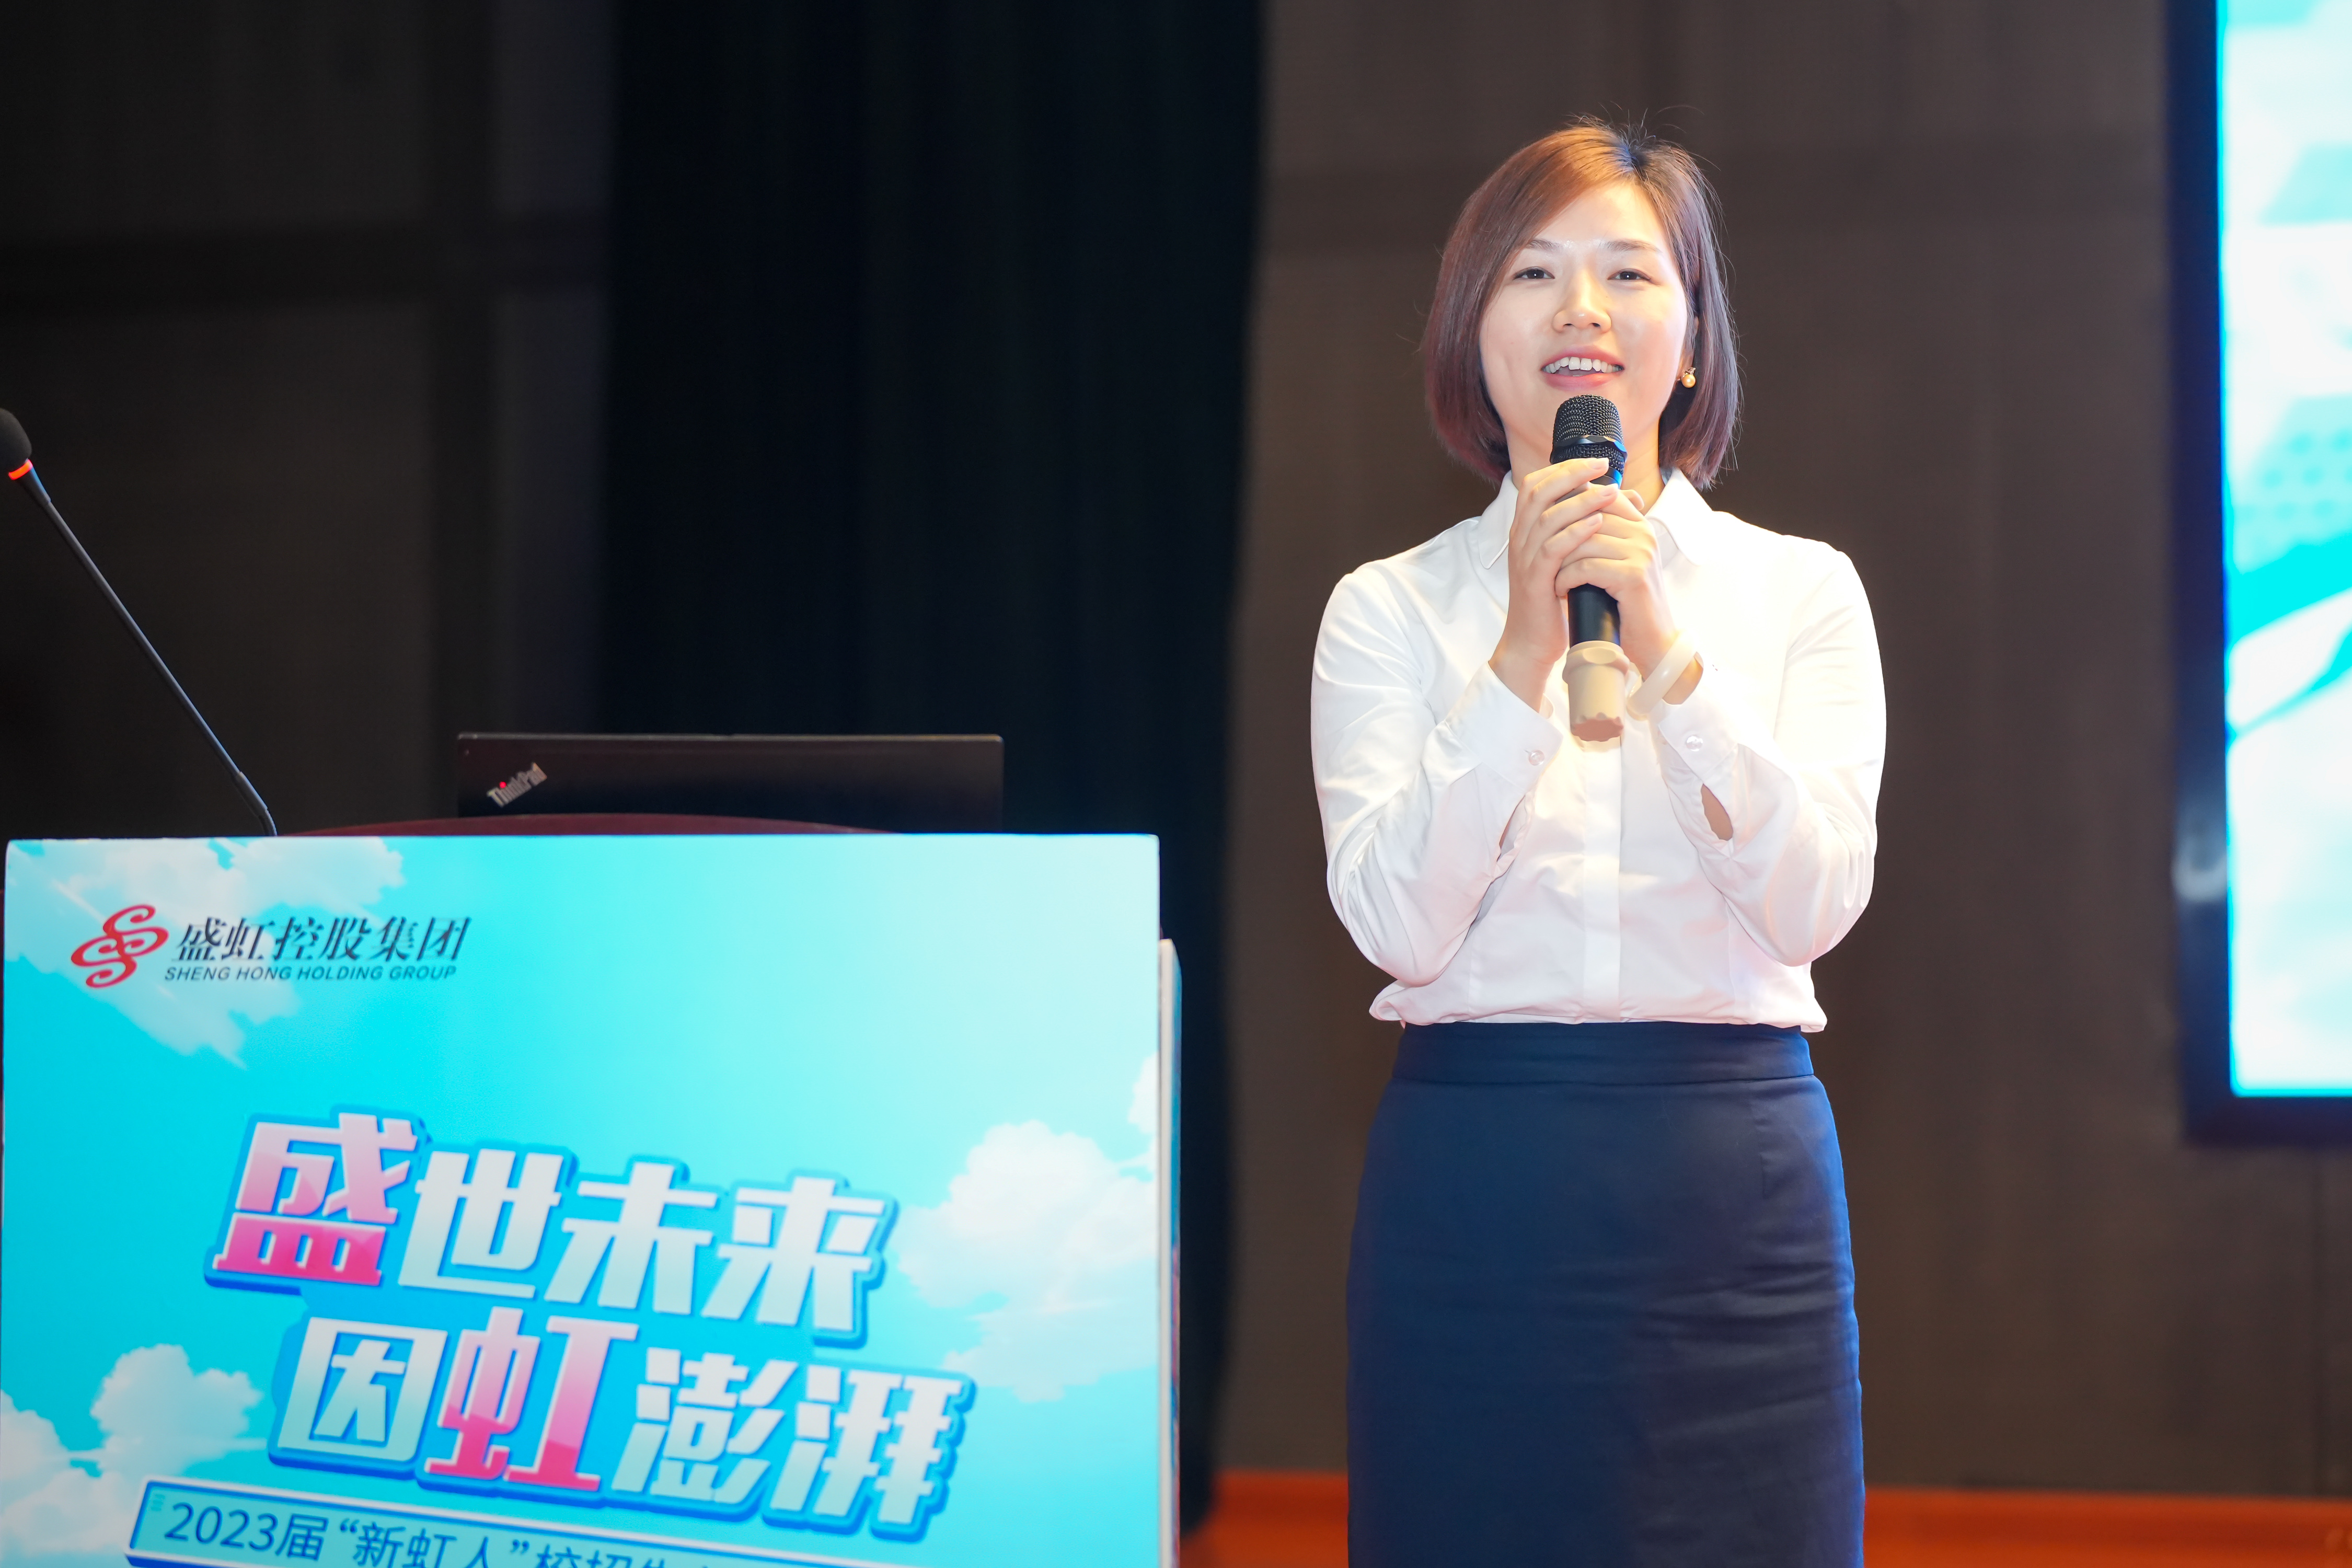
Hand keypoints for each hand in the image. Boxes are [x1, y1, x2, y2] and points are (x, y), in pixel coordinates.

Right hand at [1488, 457, 1650, 709]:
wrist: (1533, 643)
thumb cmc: (1554, 599)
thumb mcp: (1571, 556)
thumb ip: (1589, 525)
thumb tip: (1625, 494)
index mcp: (1525, 530)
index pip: (1535, 485)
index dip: (1563, 468)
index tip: (1594, 462)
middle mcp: (1519, 539)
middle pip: (1538, 491)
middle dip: (1571, 474)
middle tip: (1601, 467)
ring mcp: (1525, 559)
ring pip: (1548, 517)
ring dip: (1581, 501)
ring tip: (1609, 493)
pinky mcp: (1534, 580)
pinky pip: (1553, 549)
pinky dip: (1576, 532)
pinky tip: (1597, 524)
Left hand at [1551, 489, 1680, 674]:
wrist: (1651, 641)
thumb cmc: (1626, 604)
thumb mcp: (1614, 563)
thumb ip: (1600, 537)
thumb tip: (1567, 513)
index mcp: (1639, 526)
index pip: (1600, 498)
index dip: (1569, 509)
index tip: (1546, 529)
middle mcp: (1643, 533)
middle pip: (1588, 517)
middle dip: (1559, 537)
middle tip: (1542, 556)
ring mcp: (1641, 553)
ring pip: (1584, 541)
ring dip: (1559, 560)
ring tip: (1550, 576)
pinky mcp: (1634, 575)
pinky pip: (1587, 567)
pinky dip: (1566, 578)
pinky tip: (1560, 590)